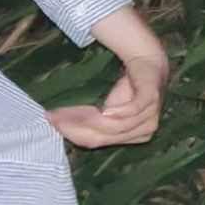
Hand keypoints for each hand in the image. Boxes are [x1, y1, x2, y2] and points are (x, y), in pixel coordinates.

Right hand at [46, 53, 169, 148]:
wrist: (148, 63)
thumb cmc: (127, 89)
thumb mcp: (107, 108)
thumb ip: (93, 121)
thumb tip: (60, 126)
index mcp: (130, 138)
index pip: (96, 141)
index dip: (72, 133)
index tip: (52, 123)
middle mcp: (142, 132)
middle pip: (102, 136)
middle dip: (75, 127)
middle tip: (53, 117)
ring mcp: (149, 116)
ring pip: (115, 126)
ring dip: (89, 119)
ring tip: (68, 110)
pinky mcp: (151, 98)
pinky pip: (133, 110)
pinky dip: (118, 112)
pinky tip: (103, 110)